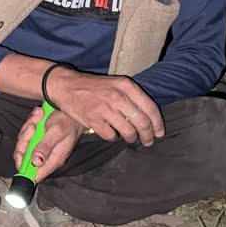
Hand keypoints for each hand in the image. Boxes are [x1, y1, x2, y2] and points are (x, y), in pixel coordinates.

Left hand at [13, 107, 84, 181]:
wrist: (73, 110)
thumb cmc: (69, 121)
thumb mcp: (56, 132)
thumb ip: (45, 147)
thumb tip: (36, 162)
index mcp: (53, 160)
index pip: (35, 174)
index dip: (24, 167)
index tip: (20, 154)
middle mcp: (46, 156)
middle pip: (24, 156)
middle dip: (24, 139)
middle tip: (32, 126)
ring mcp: (41, 147)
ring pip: (23, 143)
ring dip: (28, 128)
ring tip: (38, 117)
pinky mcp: (38, 139)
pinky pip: (26, 134)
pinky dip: (30, 123)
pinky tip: (38, 116)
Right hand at [46, 66, 163, 144]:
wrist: (66, 85)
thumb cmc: (93, 87)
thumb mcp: (115, 84)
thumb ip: (132, 97)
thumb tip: (150, 118)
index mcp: (126, 86)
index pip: (150, 108)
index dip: (158, 124)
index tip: (159, 133)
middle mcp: (117, 96)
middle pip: (142, 123)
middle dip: (148, 136)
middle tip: (148, 141)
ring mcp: (104, 108)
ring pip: (128, 132)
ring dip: (131, 138)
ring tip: (130, 138)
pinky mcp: (92, 119)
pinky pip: (111, 136)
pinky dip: (113, 137)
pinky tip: (111, 133)